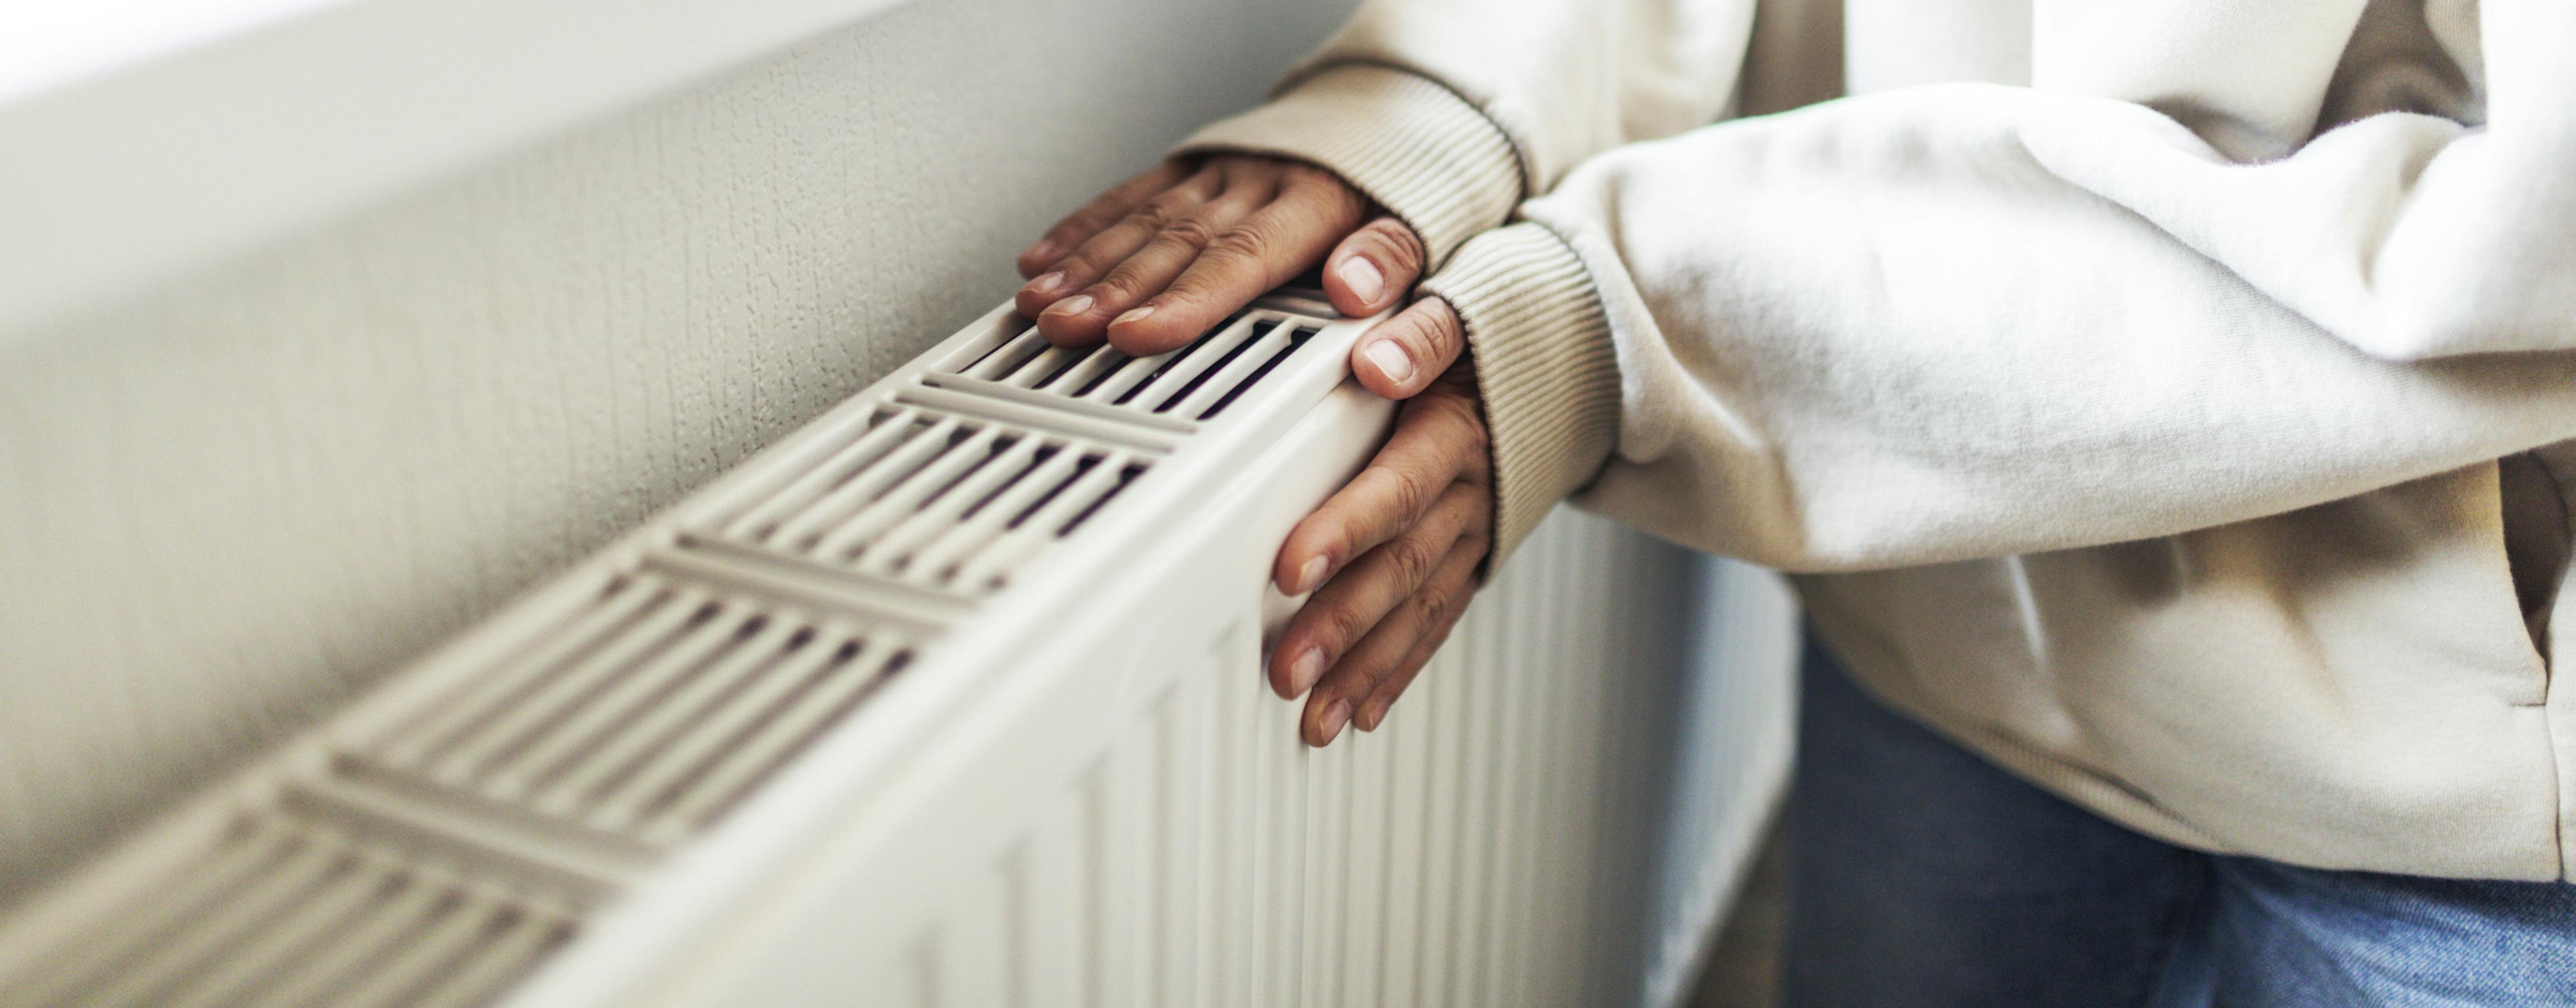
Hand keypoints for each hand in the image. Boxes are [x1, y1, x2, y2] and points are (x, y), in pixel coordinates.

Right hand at [1015, 155, 1428, 365]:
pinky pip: (1131, 195)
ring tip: (1040, 304)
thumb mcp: (1426, 224)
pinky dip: (1083, 227)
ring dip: (1086, 265)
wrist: (1390, 107)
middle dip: (1113, 289)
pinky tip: (1043, 257)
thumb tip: (1356, 291)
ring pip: (1144, 221)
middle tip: (1064, 327)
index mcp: (1313, 203)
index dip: (1186, 301)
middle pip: (1176, 243)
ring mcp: (1218, 173)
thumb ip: (1391, 258)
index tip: (1136, 334)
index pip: (1241, 259)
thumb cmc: (1401, 187)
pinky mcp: (1193, 166)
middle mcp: (1256, 184)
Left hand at [1266, 298, 1489, 744]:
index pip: (1400, 484)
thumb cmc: (1486, 327)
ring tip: (1311, 716)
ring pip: (1418, 608)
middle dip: (1343, 622)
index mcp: (1456, 425)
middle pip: (1403, 563)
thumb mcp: (1456, 299)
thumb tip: (1380, 353)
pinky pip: (1438, 622)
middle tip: (1286, 667)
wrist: (1574, 354)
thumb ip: (1417, 317)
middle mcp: (1471, 487)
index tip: (1291, 566)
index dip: (1347, 527)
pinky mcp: (1475, 558)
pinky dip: (1397, 671)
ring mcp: (1475, 531)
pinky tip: (1358, 711)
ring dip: (1364, 666)